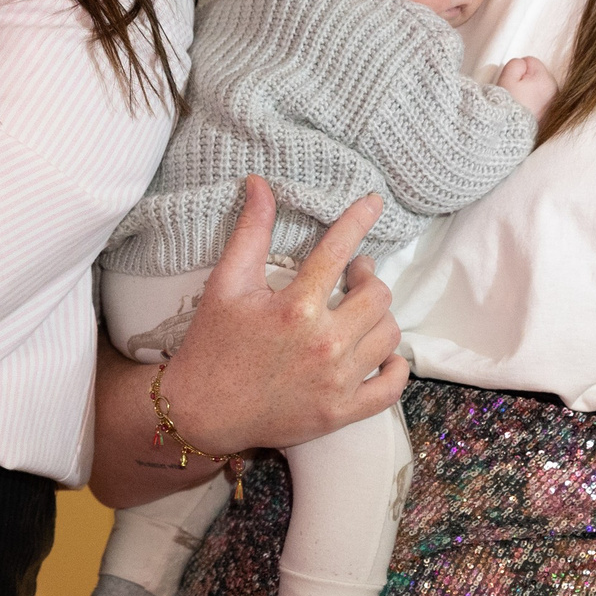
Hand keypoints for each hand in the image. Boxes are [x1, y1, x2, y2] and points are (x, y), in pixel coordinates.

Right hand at [161, 176, 408, 454]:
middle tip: (352, 276)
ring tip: (358, 313)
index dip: (359, 219)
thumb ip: (250, 232)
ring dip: (379, 318)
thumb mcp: (226, 284)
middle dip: (367, 278)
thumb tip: (260, 183)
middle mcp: (322, 344)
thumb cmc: (212, 345)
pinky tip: (380, 355)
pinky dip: (394, 368)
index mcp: (294, 307)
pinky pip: (391, 386)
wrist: (200, 413)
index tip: (374, 202)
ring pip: (388, 336)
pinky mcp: (341, 412)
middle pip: (377, 296)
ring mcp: (336, 381)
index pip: (338, 251)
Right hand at [498, 55, 557, 118]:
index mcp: (546, 80)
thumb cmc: (508, 107)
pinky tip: (526, 110)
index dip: (517, 71)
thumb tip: (522, 64)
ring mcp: (555, 103)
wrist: (512, 132)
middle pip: (537, 75)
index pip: (530, 62)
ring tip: (521, 104)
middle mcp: (555, 90)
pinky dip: (535, 103)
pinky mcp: (552, 114)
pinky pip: (542, 100)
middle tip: (516, 94)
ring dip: (531, 92)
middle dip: (526, 81)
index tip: (513, 84)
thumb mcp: (506, 79)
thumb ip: (516, 64)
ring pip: (539, 87)